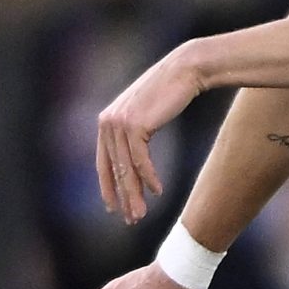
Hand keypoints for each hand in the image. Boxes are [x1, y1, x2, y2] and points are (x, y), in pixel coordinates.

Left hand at [96, 46, 204, 221]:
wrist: (185, 70)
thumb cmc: (170, 91)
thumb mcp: (147, 112)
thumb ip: (135, 130)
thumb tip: (133, 155)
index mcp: (106, 121)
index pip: (103, 162)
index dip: (109, 187)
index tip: (114, 207)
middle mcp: (108, 122)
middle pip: (113, 169)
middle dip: (122, 196)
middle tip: (130, 218)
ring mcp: (119, 123)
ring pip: (126, 168)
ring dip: (135, 194)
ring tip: (142, 213)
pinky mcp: (135, 125)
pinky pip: (140, 160)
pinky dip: (149, 178)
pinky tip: (158, 191)